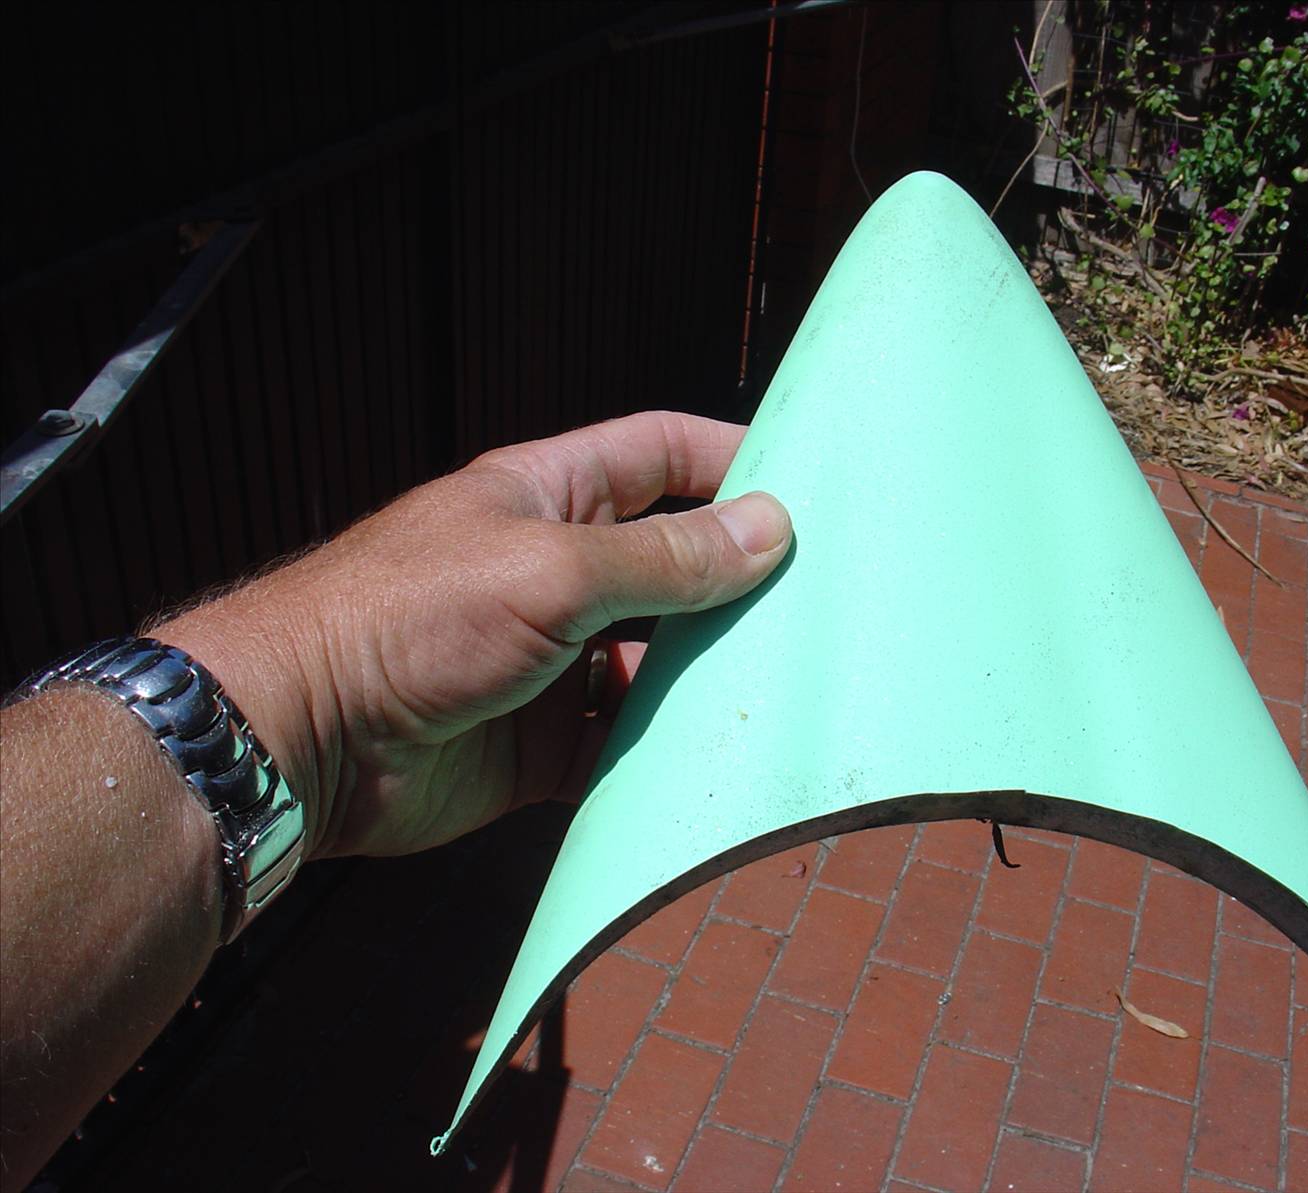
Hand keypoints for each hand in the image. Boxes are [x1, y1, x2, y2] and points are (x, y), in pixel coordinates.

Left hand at [158, 411, 789, 860]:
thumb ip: (663, 558)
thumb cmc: (410, 617)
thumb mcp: (552, 571)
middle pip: (670, 562)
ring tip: (784, 682)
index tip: (810, 484)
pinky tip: (713, 758)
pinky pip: (622, 744)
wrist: (305, 740)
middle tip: (821, 599)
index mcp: (549, 498)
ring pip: (656, 660)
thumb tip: (770, 528)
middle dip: (736, 578)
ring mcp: (550, 660)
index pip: (658, 454)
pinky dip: (663, 753)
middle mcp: (555, 572)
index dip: (730, 460)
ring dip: (709, 673)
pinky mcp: (542, 744)